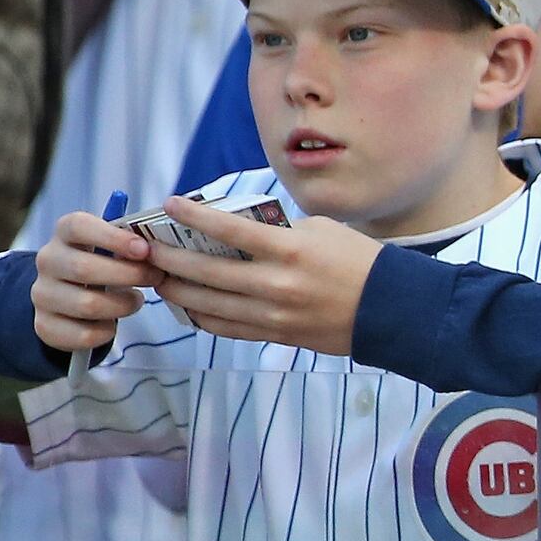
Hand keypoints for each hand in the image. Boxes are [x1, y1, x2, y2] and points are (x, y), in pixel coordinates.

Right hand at [32, 211, 154, 352]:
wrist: (69, 298)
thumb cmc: (102, 265)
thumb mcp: (113, 247)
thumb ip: (131, 244)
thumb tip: (159, 250)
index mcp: (65, 234)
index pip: (77, 226)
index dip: (113, 238)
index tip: (144, 249)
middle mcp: (48, 261)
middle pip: (84, 268)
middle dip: (129, 275)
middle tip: (155, 277)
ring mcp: (42, 294)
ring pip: (87, 304)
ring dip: (122, 305)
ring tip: (135, 300)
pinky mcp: (45, 325)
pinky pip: (83, 334)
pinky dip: (107, 331)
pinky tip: (112, 323)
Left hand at [143, 204, 380, 355]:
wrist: (393, 310)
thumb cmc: (361, 262)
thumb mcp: (323, 231)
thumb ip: (279, 230)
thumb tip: (238, 229)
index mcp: (290, 250)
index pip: (227, 230)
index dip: (191, 215)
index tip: (168, 204)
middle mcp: (276, 284)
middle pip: (204, 270)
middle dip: (168, 257)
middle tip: (147, 248)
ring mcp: (274, 314)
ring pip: (207, 304)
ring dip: (177, 289)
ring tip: (160, 278)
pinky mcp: (276, 336)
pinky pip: (226, 328)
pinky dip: (201, 317)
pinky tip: (189, 307)